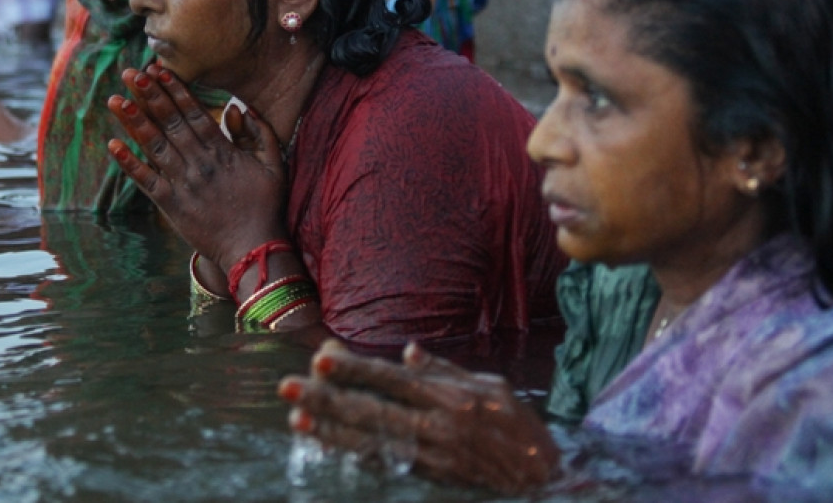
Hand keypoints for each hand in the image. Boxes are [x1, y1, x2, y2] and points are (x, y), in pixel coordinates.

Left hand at [107, 64, 288, 271]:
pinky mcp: (171, 205)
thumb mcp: (275, 165)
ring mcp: (183, 184)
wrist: (253, 249)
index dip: (176, 91)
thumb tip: (238, 108)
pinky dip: (130, 164)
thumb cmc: (266, 206)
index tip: (160, 70)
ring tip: (116, 100)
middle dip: (151, 96)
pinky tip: (114, 145)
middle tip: (132, 73)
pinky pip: (146, 181)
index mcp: (223, 151)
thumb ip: (259, 134)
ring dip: (135, 122)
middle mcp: (200, 163)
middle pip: (171, 123)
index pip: (195, 113)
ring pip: (155, 146)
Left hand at [279, 340, 560, 492]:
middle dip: (327, 399)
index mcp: (452, 397)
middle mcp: (437, 427)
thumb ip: (445, 371)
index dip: (355, 370)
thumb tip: (406, 352)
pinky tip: (326, 447)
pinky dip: (351, 456)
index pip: (392, 380)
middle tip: (288, 388)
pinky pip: (383, 466)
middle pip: (371, 411)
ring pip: (369, 442)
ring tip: (296, 419)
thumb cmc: (518, 427)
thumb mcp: (491, 386)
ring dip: (329, 431)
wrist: (544, 481)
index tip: (320, 359)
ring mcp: (431, 458)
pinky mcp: (428, 479)